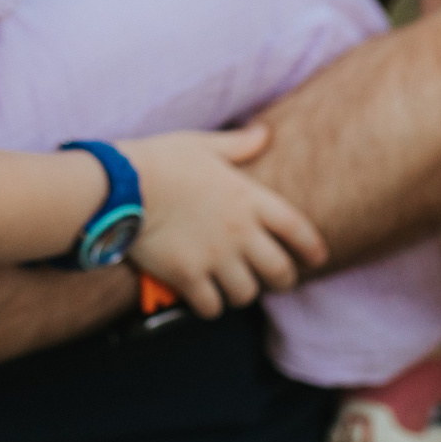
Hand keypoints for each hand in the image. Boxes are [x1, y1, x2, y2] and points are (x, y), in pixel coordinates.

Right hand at [119, 127, 328, 319]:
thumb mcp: (204, 144)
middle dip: (281, 279)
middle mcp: (240, 232)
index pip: (297, 229)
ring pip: (246, 294)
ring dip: (241, 292)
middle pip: (279, 271)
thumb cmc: (162, 159)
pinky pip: (211, 308)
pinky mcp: (188, 277)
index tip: (318, 258)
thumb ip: (238, 144)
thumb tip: (264, 134)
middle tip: (274, 280)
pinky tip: (202, 297)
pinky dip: (209, 306)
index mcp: (249, 198)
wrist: (123, 185)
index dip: (312, 247)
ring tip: (232, 286)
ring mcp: (215, 257)